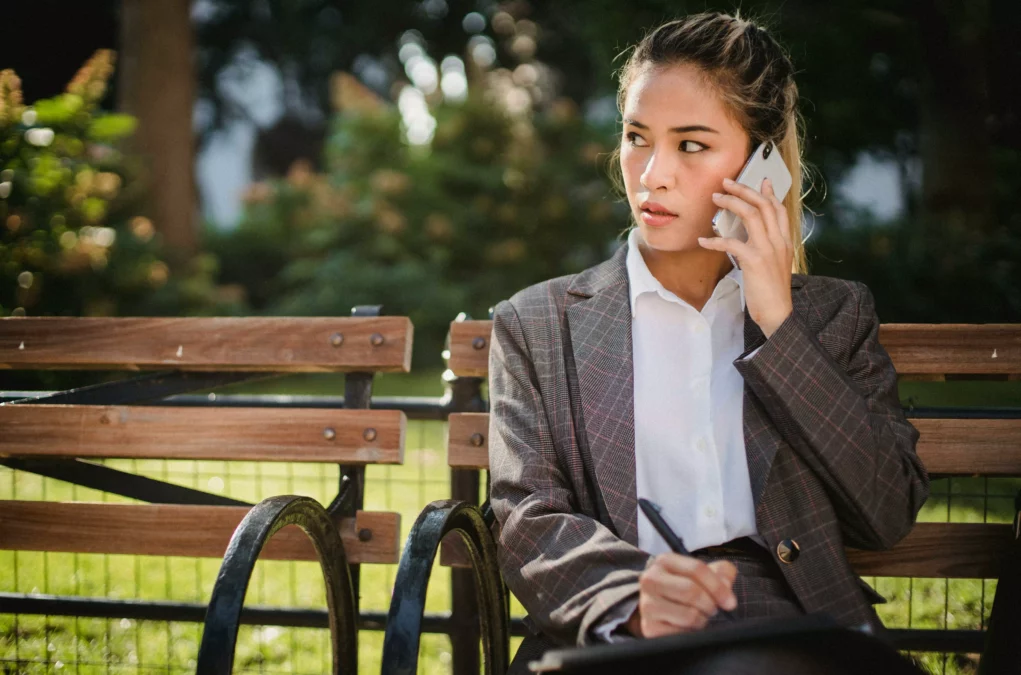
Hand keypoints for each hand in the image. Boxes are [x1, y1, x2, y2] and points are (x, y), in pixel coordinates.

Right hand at [626, 553, 737, 638]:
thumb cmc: (684, 588)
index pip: (696, 569)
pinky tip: (688, 627)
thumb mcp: (702, 574)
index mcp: (664, 561)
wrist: (659, 608)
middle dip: (710, 604)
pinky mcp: (649, 628)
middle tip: (712, 608)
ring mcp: (648, 604)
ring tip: (699, 616)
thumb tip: (726, 585)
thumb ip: (721, 572)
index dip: (718, 586)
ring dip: (702, 619)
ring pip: (689, 615)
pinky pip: (681, 633)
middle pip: (691, 591)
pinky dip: (691, 633)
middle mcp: (651, 580)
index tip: (730, 601)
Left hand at [698, 177, 793, 337]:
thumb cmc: (772, 292)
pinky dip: (715, 240)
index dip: (769, 193)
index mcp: (785, 241)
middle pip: (763, 205)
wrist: (778, 313)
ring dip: (731, 203)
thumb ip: (767, 247)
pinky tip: (703, 241)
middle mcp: (779, 241)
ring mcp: (768, 250)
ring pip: (751, 215)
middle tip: (727, 182)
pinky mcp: (754, 261)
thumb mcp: (775, 264)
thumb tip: (751, 236)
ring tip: (715, 199)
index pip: (779, 209)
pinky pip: (731, 243)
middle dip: (744, 190)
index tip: (760, 180)